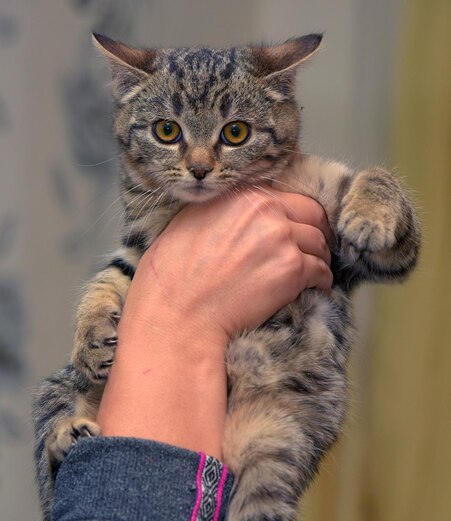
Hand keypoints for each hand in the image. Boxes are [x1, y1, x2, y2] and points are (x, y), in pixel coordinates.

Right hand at [120, 188, 331, 345]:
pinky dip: (322, 281)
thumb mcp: (189, 222)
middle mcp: (267, 211)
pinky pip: (321, 272)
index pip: (287, 196)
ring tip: (314, 270)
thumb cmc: (172, 276)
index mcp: (242, 196)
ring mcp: (282, 239)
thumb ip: (223, 210)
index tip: (296, 226)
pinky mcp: (293, 271)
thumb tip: (237, 215)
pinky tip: (316, 287)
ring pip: (319, 243)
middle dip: (315, 231)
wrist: (179, 314)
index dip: (294, 214)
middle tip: (313, 247)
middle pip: (312, 214)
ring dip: (319, 257)